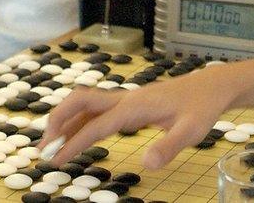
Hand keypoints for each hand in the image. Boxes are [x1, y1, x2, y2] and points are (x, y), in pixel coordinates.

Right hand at [40, 68, 235, 169]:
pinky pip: (97, 112)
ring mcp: (125, 100)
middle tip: (43, 149)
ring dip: (64, 123)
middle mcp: (124, 99)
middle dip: (57, 122)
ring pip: (85, 106)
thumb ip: (169, 147)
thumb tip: (146, 165)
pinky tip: (75, 138)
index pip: (94, 126)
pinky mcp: (129, 104)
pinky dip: (79, 123)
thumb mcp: (191, 131)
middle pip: (79, 102)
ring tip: (50, 147)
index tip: (55, 162)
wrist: (210, 87)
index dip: (72, 144)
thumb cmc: (201, 108)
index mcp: (133, 107)